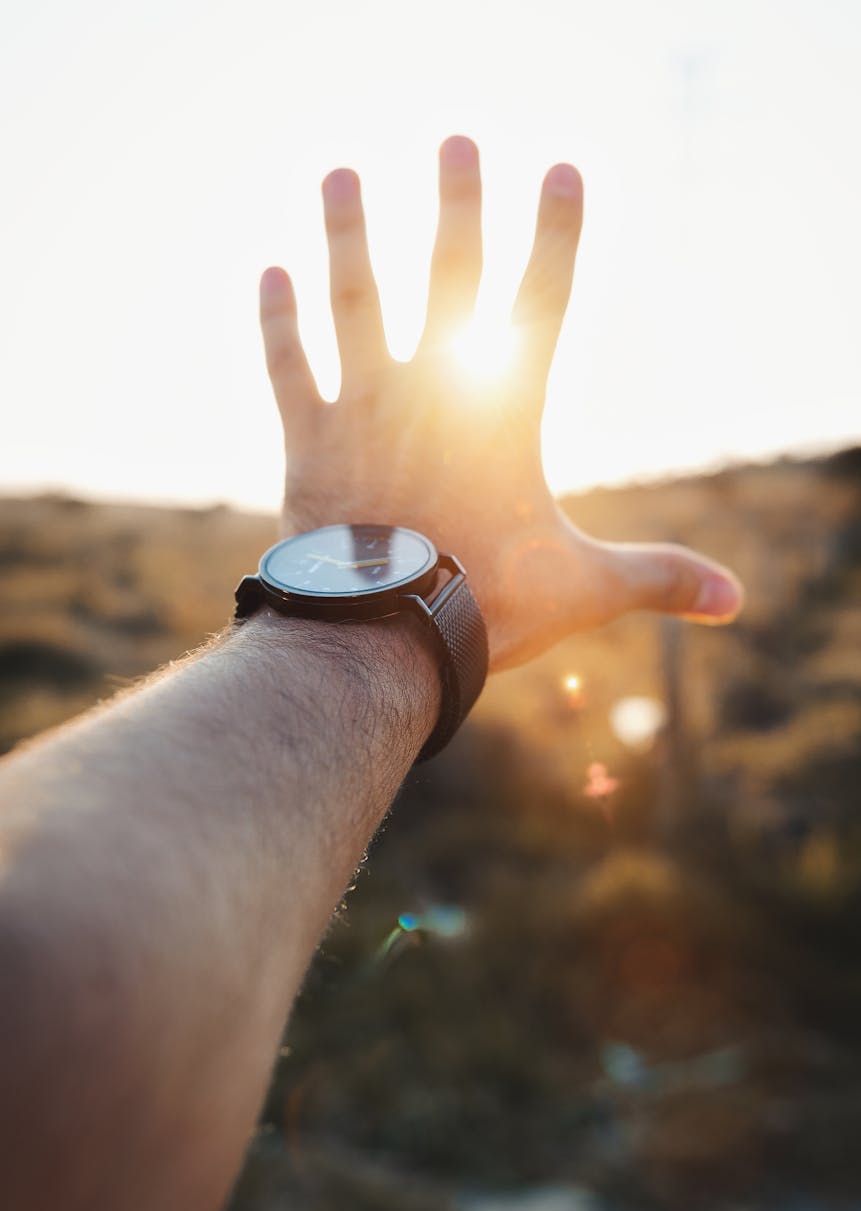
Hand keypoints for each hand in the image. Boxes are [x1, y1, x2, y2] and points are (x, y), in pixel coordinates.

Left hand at [259, 136, 742, 670]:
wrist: (385, 637)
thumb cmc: (490, 605)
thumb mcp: (585, 589)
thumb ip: (656, 578)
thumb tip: (732, 602)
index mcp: (503, 414)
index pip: (543, 304)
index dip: (556, 236)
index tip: (561, 169)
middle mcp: (433, 392)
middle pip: (449, 279)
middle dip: (457, 207)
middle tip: (456, 139)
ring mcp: (366, 411)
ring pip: (354, 303)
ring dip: (346, 236)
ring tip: (340, 173)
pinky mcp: (310, 442)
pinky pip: (288, 369)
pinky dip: (276, 324)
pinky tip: (270, 272)